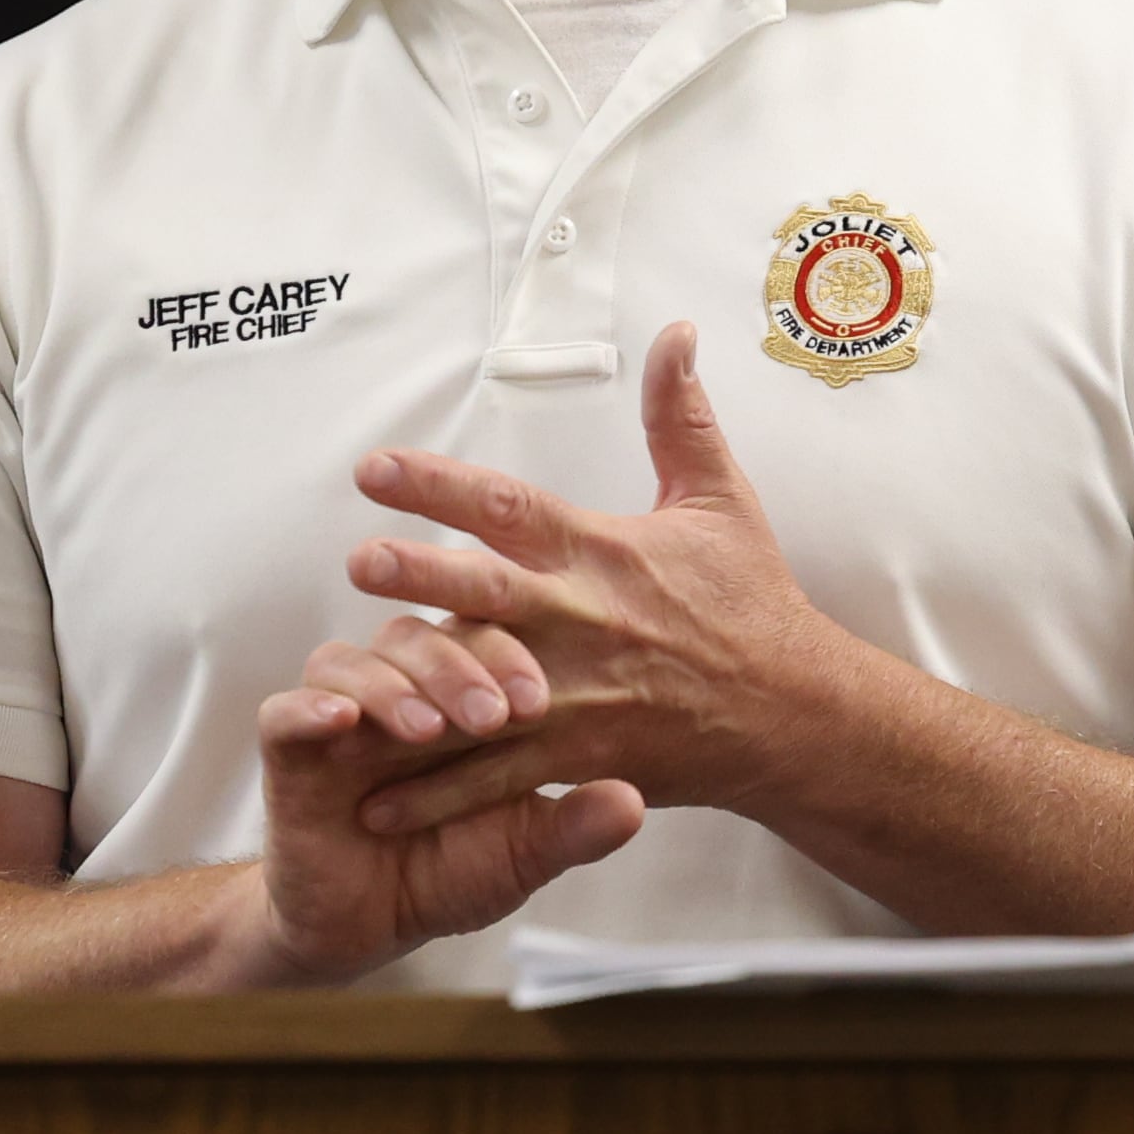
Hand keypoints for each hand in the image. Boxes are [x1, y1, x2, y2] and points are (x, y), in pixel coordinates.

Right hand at [247, 608, 640, 981]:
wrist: (373, 926)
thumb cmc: (456, 870)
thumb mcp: (524, 852)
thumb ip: (573, 826)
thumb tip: (634, 804)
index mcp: (460, 691)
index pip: (485, 637)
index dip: (511, 657)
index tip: (538, 701)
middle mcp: (400, 687)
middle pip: (419, 634)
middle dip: (457, 667)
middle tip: (490, 716)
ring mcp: (341, 715)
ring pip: (353, 659)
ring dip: (393, 687)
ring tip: (427, 731)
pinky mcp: (289, 752)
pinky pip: (286, 711)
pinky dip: (310, 708)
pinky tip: (341, 722)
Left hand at [340, 322, 855, 842]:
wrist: (792, 714)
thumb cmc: (751, 602)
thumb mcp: (719, 500)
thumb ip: (680, 416)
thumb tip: (674, 333)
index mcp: (603, 553)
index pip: (512, 508)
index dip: (443, 485)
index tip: (376, 468)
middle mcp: (584, 620)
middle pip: (492, 595)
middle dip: (423, 576)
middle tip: (358, 563)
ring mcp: (581, 694)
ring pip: (483, 691)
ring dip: (414, 692)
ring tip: (341, 692)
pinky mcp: (584, 757)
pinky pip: (499, 778)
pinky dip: (438, 793)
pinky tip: (373, 800)